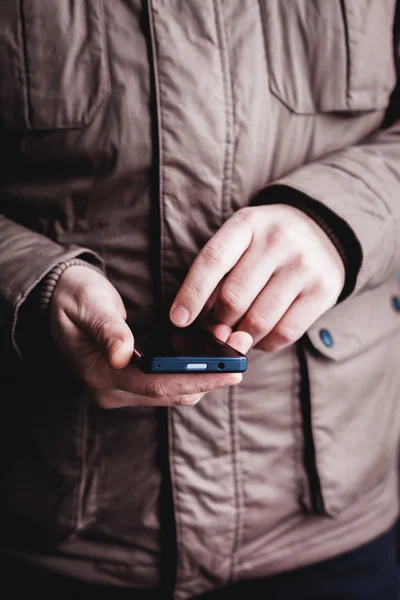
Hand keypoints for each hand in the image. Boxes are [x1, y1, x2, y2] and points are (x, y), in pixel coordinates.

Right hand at [50, 266, 251, 407]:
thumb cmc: (73, 297)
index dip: (197, 379)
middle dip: (210, 378)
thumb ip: (107, 328)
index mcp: (101, 374)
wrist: (60, 299)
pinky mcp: (133, 382)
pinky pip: (169, 385)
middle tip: (243, 357)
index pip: (157, 385)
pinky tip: (213, 355)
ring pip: (174, 393)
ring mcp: (123, 389)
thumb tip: (123, 353)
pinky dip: (193, 373)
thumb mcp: (86, 305)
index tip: (231, 370)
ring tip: (234, 353)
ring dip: (205, 377)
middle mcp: (114, 390)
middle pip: (171, 394)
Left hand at [170, 205, 344, 351]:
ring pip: (258, 321)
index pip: (212, 261)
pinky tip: (260, 337)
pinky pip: (285, 333)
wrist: (321, 230)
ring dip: (241, 337)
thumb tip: (204, 326)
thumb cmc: (266, 243)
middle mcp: (278, 240)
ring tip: (237, 335)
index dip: (191, 294)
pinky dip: (265, 344)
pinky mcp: (324, 290)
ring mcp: (304, 265)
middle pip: (234, 298)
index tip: (178, 320)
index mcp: (247, 224)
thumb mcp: (240, 240)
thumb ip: (219, 276)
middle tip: (217, 329)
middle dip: (218, 322)